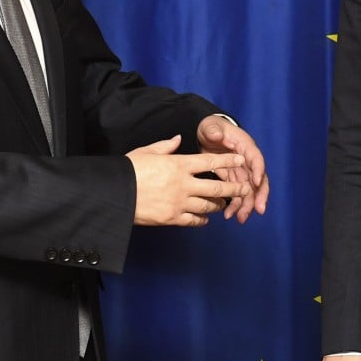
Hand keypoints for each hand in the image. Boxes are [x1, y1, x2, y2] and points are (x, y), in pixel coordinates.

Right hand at [126, 135, 249, 225]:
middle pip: (216, 187)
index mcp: (179, 164)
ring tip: (224, 204)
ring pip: (207, 205)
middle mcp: (183, 184)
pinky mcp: (172, 218)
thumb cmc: (129, 170)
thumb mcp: (147, 151)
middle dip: (233, 188)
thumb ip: (166, 146)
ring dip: (218, 205)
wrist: (115, 194)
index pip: (210, 161)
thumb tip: (178, 139)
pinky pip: (193, 220)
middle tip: (245, 189)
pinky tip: (205, 219)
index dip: (228, 161)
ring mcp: (179, 202)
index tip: (240, 161)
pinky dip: (202, 220)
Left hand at [196, 114, 269, 221]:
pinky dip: (235, 205)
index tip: (256, 182)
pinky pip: (237, 194)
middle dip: (259, 195)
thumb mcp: (210, 126)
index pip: (255, 158)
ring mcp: (241, 171)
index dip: (258, 170)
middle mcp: (247, 161)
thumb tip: (217, 135)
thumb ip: (213, 130)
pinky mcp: (233, 179)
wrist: (207, 134)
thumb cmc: (211, 128)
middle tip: (258, 209)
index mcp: (245, 146)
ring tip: (241, 218)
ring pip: (249, 191)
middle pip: (258, 179)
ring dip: (247, 205)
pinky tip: (229, 214)